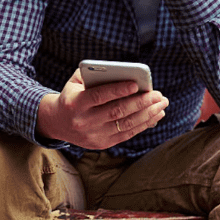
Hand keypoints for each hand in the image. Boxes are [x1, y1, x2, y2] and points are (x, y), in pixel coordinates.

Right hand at [37, 68, 168, 149]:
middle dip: (141, 102)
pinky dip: (143, 125)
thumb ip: (94, 75)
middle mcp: (83, 121)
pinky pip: (126, 134)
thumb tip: (125, 76)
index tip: (136, 84)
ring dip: (147, 114)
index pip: (99, 96)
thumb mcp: (75, 82)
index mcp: (74, 103)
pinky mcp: (102, 144)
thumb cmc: (72, 95)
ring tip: (162, 105)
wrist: (57, 122)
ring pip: (125, 124)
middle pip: (117, 111)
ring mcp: (93, 135)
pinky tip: (155, 116)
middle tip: (158, 95)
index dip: (118, 90)